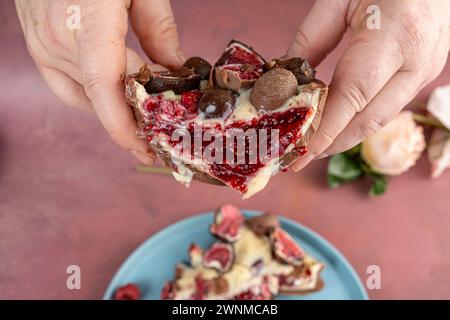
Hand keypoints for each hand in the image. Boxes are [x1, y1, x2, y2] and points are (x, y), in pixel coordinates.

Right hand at [15, 0, 184, 164]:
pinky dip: (94, 97)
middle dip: (134, 120)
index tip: (147, 148)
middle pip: (101, 99)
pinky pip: (66, 86)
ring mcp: (42, 45)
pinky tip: (115, 96)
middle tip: (163, 133)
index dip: (125, 126)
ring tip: (145, 117)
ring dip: (114, 110)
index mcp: (88, 24)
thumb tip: (176, 67)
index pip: (105, 88)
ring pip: (84, 98)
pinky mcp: (37, 45)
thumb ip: (159, 29)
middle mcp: (58, 41)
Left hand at [288, 0, 449, 170]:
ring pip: (380, 118)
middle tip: (298, 157)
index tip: (300, 154)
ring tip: (311, 145)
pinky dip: (359, 119)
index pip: (354, 96)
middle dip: (332, 144)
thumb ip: (311, 39)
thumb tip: (285, 78)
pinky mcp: (426, 73)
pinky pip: (388, 106)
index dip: (326, 130)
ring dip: (344, 136)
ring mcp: (426, 69)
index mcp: (396, 35)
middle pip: (369, 119)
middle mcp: (418, 60)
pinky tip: (336, 123)